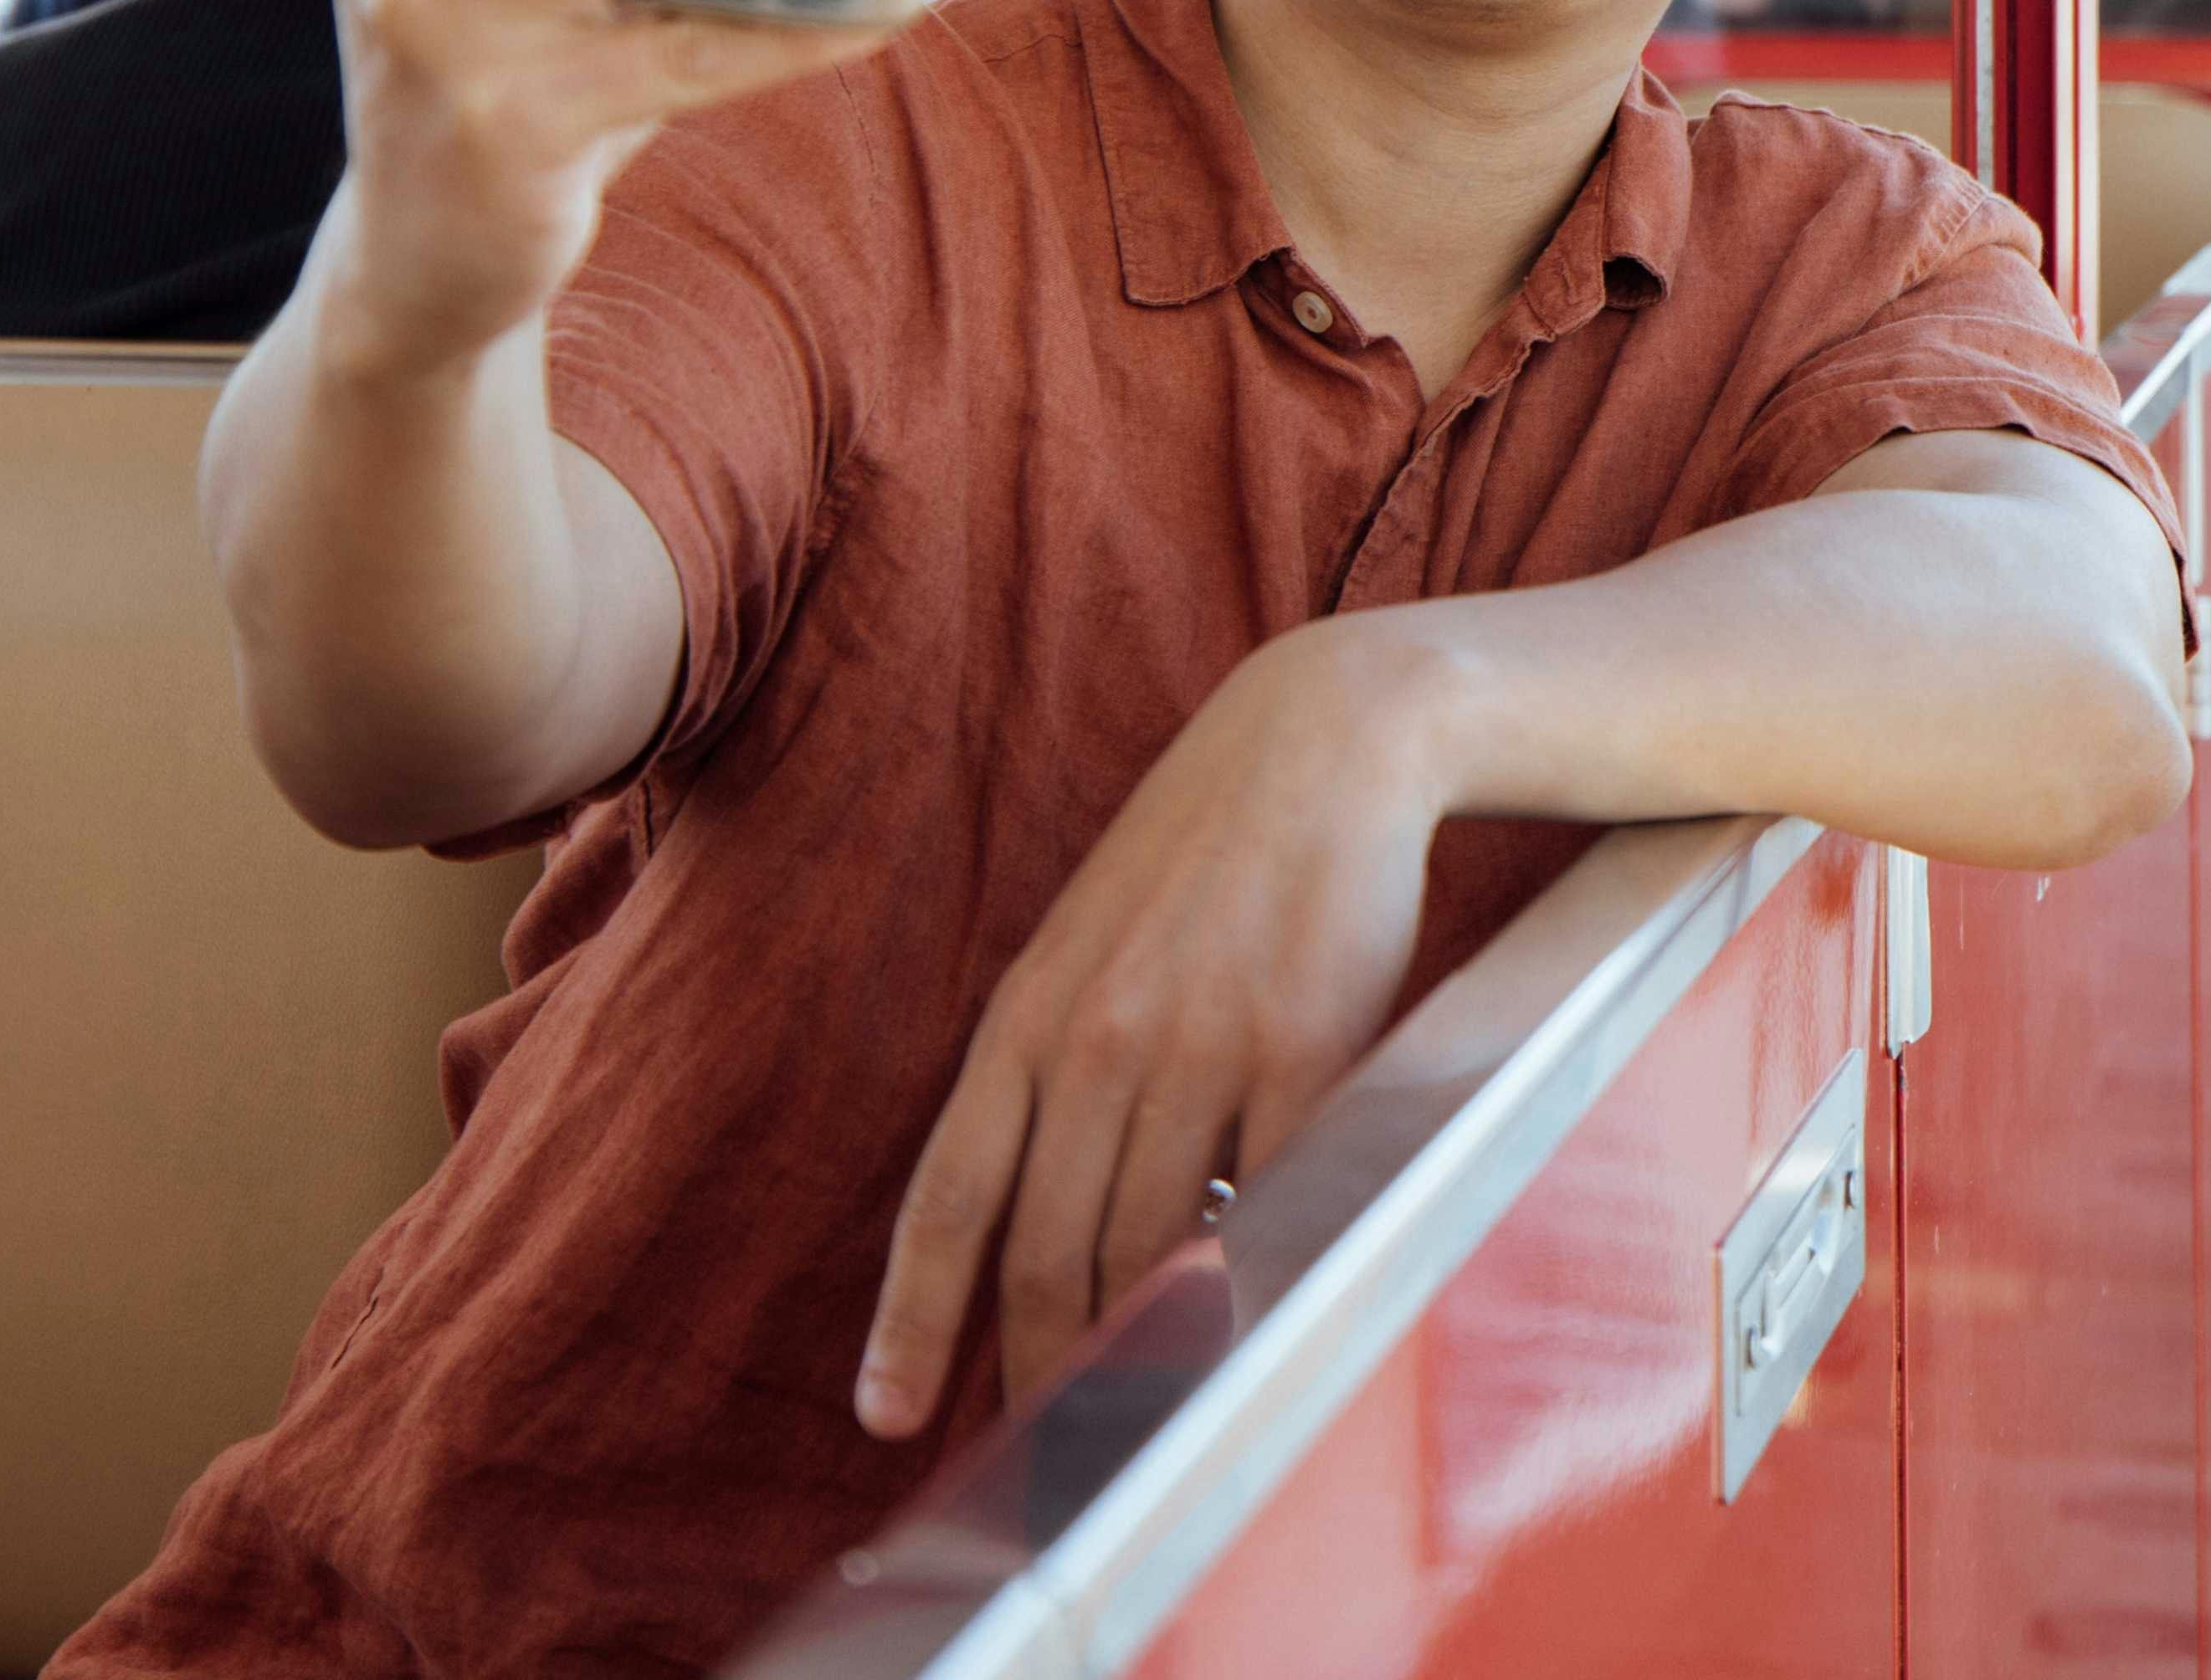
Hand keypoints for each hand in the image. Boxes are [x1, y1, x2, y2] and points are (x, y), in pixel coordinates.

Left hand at [854, 626, 1448, 1435]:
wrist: (1326, 746)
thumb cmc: (1206, 861)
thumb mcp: (1093, 950)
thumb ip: (1060, 1071)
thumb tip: (1046, 1219)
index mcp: (1028, 1017)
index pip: (948, 1198)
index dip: (913, 1319)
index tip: (885, 1416)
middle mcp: (1097, 1041)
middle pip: (1046, 1256)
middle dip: (1041, 1376)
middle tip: (1047, 1463)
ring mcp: (1199, 1051)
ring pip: (1149, 1254)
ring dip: (1140, 1356)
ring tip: (1141, 1426)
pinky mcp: (1302, 1054)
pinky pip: (1263, 1210)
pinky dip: (1248, 1286)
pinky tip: (1244, 1331)